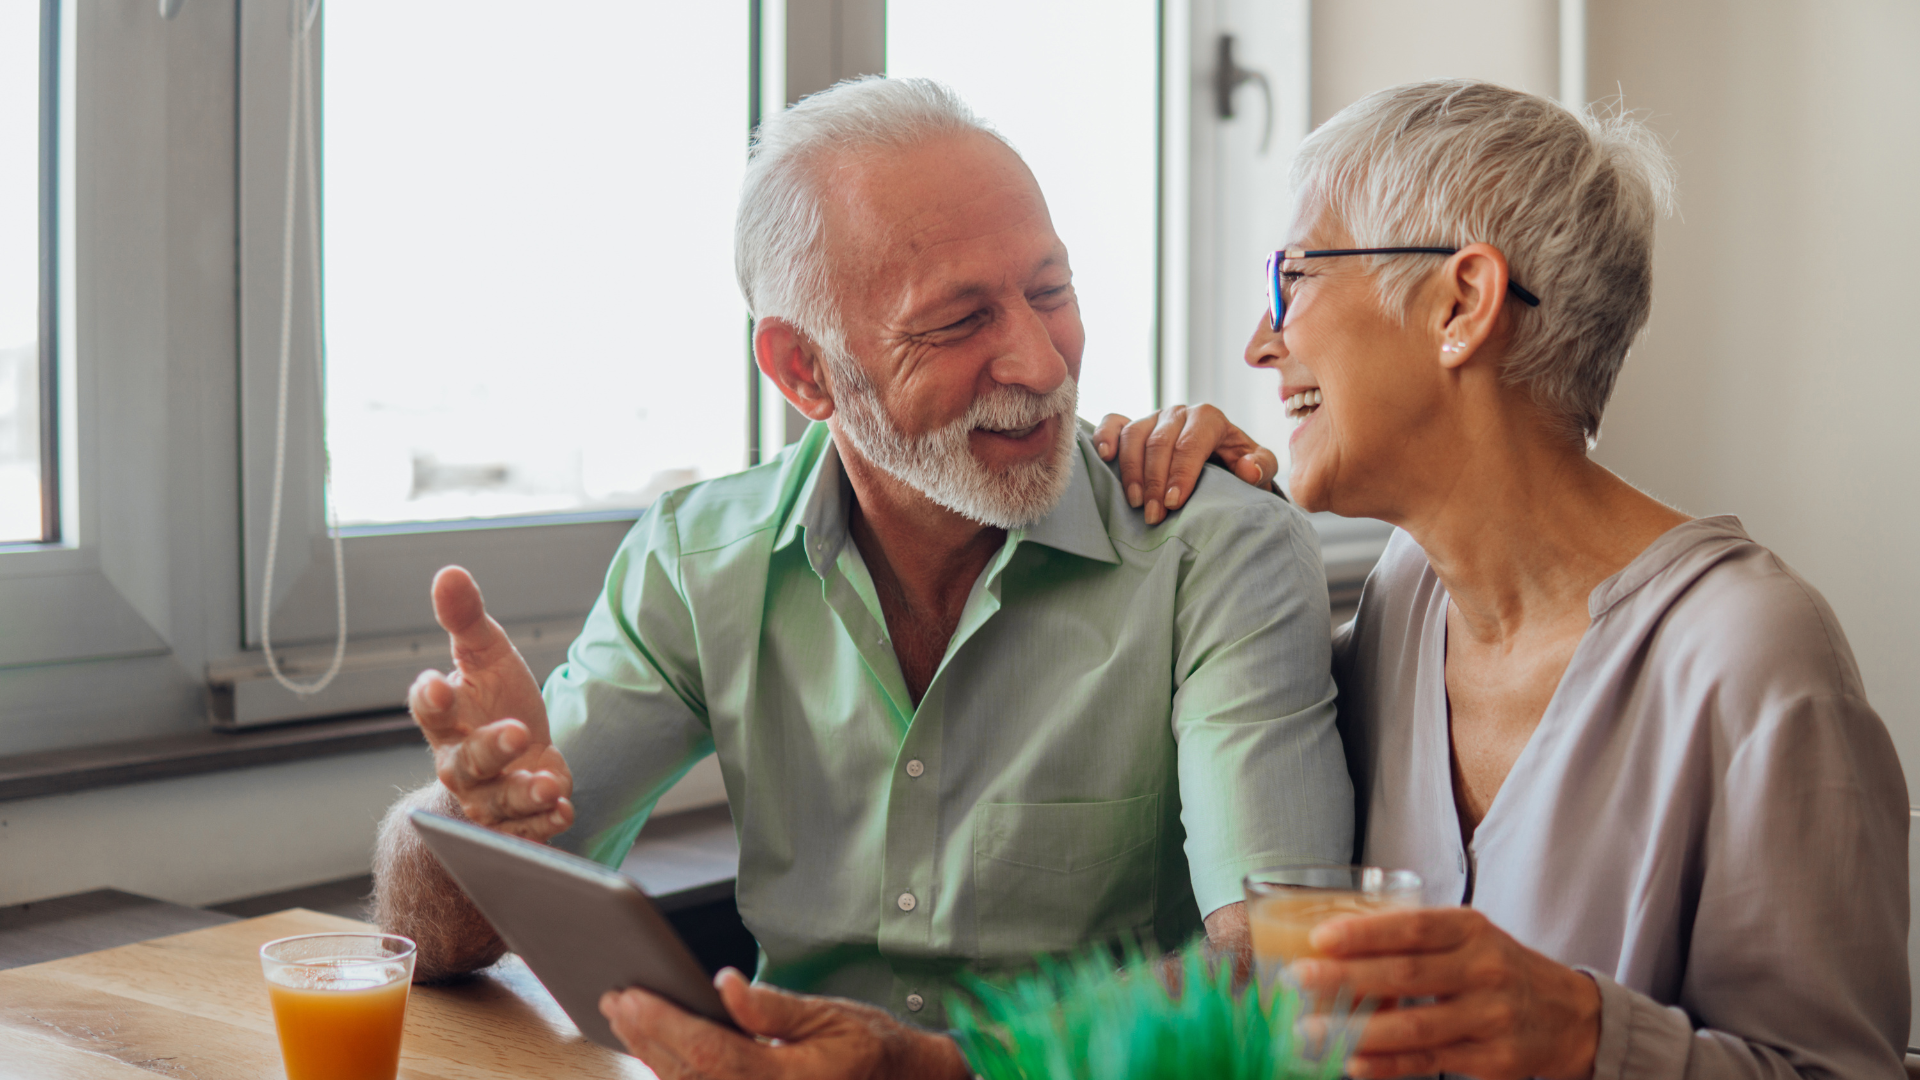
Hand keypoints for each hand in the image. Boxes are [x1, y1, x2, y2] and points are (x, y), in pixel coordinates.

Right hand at [409, 565, 573, 841]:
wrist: (517, 756)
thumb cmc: (495, 700)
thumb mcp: (487, 655)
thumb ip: (467, 619)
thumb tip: (449, 572)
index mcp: (448, 719)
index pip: (429, 709)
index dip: (430, 697)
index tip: (437, 683)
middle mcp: (461, 763)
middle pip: (465, 763)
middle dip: (490, 749)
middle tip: (517, 732)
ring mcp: (488, 797)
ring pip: (498, 802)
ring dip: (524, 794)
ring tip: (549, 783)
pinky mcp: (515, 823)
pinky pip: (525, 831)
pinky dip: (544, 825)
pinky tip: (564, 810)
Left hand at [599, 968, 971, 1079]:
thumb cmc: (868, 1047)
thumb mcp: (829, 1014)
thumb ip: (773, 1008)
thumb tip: (726, 986)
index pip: (711, 1052)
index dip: (666, 1024)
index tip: (633, 995)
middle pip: (689, 1074)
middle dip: (647, 1034)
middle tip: (615, 998)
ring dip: (651, 1052)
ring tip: (624, 1016)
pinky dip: (672, 1070)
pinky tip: (653, 1045)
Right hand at [1092, 405, 1278, 523]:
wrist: (1221, 457)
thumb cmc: (1238, 464)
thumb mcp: (1260, 466)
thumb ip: (1261, 466)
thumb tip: (1248, 469)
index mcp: (1208, 418)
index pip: (1190, 443)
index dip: (1181, 473)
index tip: (1175, 504)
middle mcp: (1179, 413)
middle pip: (1159, 442)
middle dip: (1155, 482)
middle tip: (1154, 515)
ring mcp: (1153, 417)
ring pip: (1134, 435)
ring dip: (1131, 471)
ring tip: (1134, 503)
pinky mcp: (1134, 425)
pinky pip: (1114, 423)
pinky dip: (1106, 437)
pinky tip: (1104, 457)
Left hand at [1291, 907, 1599, 1079]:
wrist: (1570, 1016)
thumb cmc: (1496, 968)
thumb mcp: (1468, 938)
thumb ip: (1414, 940)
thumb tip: (1332, 946)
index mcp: (1471, 930)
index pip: (1413, 928)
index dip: (1365, 933)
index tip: (1320, 938)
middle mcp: (1484, 970)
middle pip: (1407, 975)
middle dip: (1347, 979)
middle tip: (1298, 979)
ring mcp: (1491, 1018)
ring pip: (1415, 1027)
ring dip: (1356, 1030)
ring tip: (1310, 1030)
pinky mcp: (1493, 1060)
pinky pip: (1430, 1063)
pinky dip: (1387, 1064)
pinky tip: (1351, 1062)